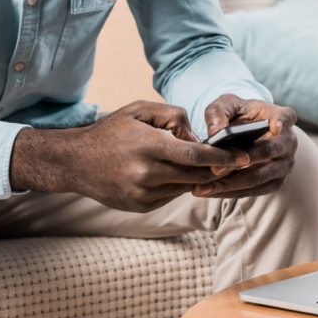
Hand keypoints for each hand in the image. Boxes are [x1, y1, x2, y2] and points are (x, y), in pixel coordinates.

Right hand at [9, 101, 251, 211]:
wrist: (74, 162)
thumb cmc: (110, 131)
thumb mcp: (139, 110)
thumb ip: (173, 116)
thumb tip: (198, 135)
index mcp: (148, 146)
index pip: (195, 154)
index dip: (223, 157)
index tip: (244, 157)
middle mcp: (146, 174)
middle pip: (196, 174)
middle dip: (217, 168)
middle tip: (237, 161)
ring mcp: (143, 194)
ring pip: (185, 187)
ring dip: (198, 176)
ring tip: (208, 164)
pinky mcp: (140, 207)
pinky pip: (171, 196)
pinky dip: (178, 185)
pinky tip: (175, 173)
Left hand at [192, 94, 297, 199]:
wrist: (247, 133)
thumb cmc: (238, 115)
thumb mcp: (227, 105)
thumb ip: (218, 112)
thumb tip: (215, 132)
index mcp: (281, 116)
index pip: (287, 116)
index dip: (282, 122)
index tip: (274, 126)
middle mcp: (289, 142)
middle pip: (267, 152)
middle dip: (239, 161)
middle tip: (214, 169)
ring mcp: (285, 164)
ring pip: (258, 177)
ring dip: (230, 184)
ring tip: (203, 188)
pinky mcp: (276, 182)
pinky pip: (255, 191)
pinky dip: (232, 192)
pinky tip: (211, 192)